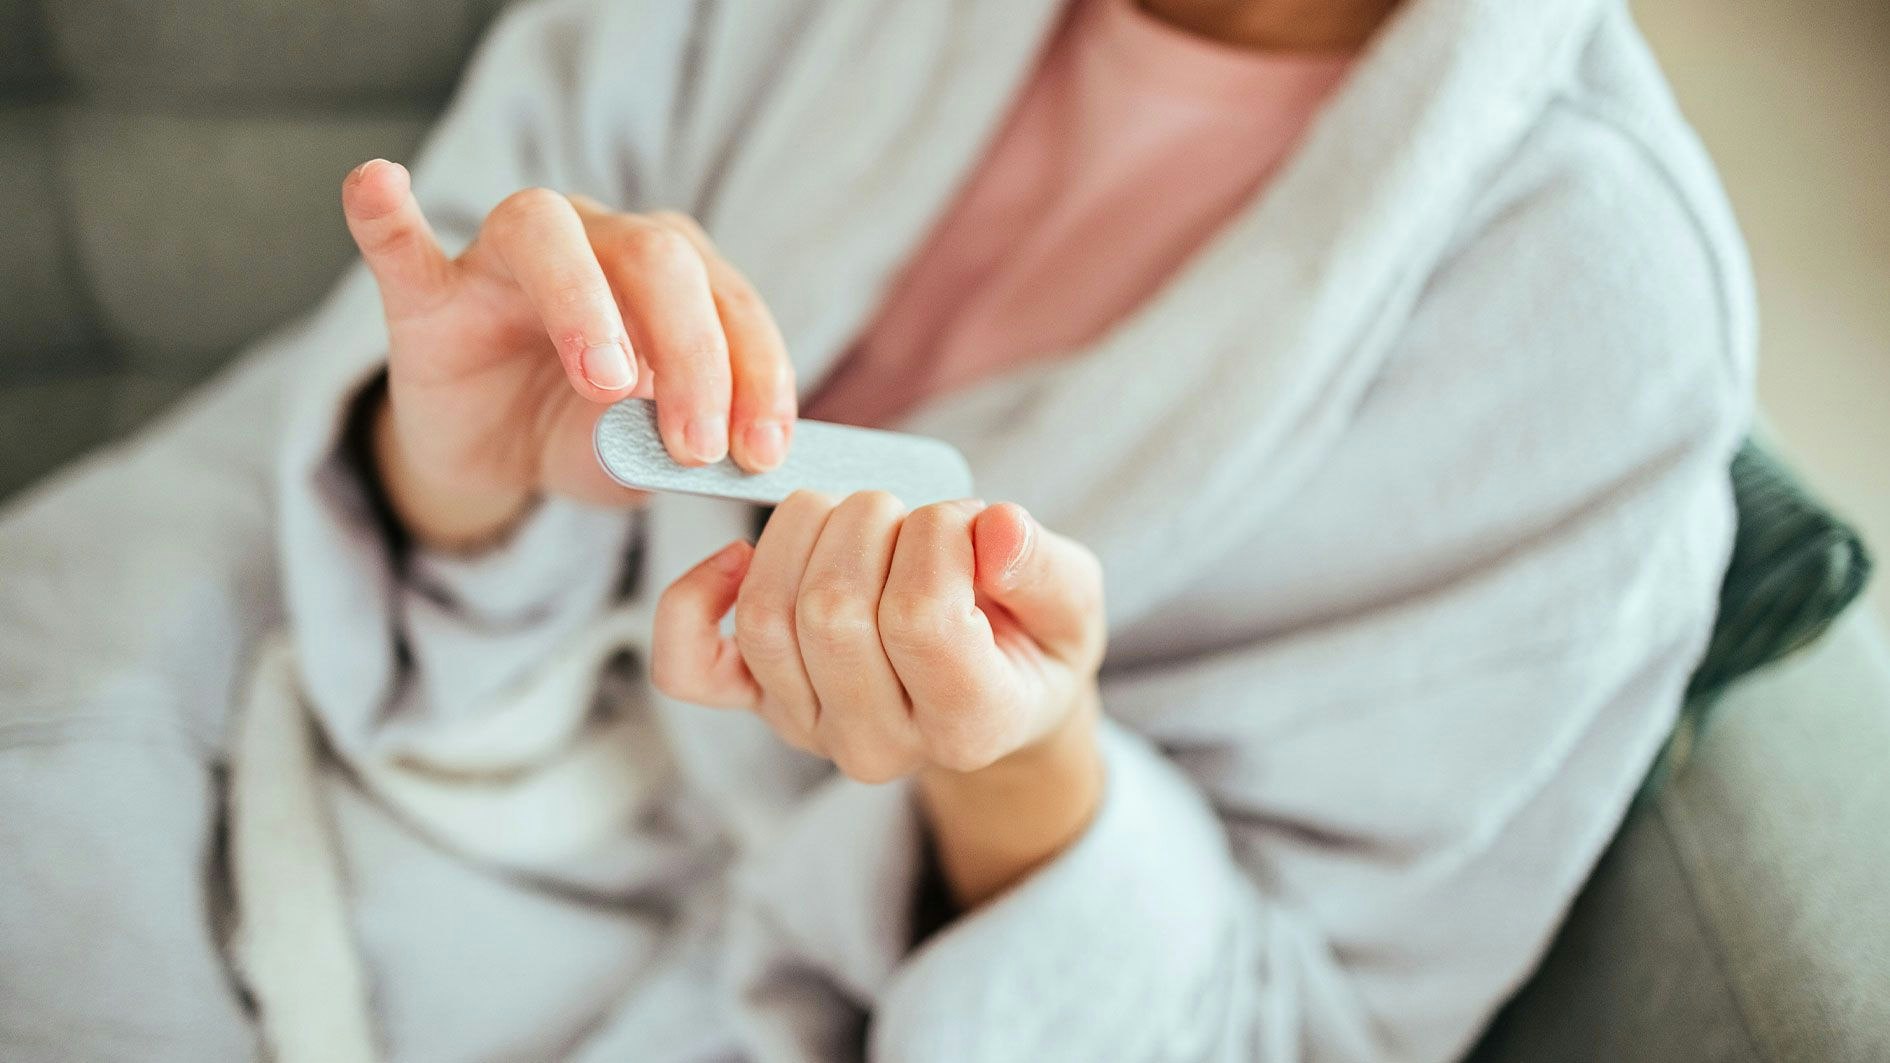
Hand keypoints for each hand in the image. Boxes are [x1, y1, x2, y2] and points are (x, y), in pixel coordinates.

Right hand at [340, 159, 795, 548]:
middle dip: (691, 353)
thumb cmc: (592, 436)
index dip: (755, 374)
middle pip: (655, 257)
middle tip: (694, 446)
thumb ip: (683, 450)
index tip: (762, 449)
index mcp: (672, 273)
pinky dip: (387, 214)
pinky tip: (379, 183)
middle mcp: (598, 239)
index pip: (728, 301)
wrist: (499, 457)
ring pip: (546, 235)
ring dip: (585, 303)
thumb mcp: (649, 456)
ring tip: (609, 383)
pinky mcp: (427, 295)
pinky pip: (400, 244)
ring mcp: (503, 259)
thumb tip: (728, 461)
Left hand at [652, 492, 1104, 778]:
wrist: (992, 695)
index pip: (922, 617)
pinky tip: (738, 556)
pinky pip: (686, 666)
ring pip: (764, 615)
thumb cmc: (1030, 638)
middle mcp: (878, 744)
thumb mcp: (1072, 603)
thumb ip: (1045, 569)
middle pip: (832, 612)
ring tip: (856, 520)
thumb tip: (997, 529)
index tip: (967, 522)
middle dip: (870, 521)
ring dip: (802, 530)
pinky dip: (694, 599)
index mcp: (970, 725)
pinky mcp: (757, 702)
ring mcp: (808, 727)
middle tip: (909, 515)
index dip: (939, 537)